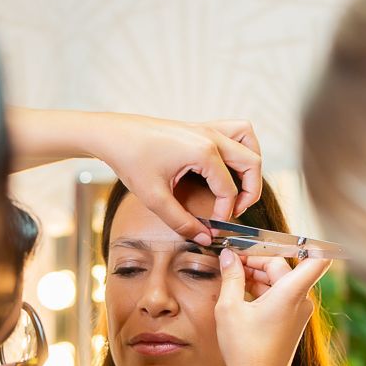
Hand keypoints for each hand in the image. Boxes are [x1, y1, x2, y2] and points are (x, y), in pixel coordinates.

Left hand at [89, 114, 261, 245]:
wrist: (113, 134)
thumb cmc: (131, 160)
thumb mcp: (154, 198)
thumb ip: (181, 222)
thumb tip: (205, 238)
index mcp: (203, 151)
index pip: (229, 189)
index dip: (224, 213)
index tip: (212, 227)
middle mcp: (211, 136)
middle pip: (252, 163)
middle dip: (249, 191)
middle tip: (234, 211)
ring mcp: (207, 127)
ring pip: (248, 140)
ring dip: (251, 164)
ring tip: (239, 186)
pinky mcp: (200, 126)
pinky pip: (235, 132)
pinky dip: (240, 148)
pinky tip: (225, 168)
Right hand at [214, 251, 331, 365]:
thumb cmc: (244, 348)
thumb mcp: (229, 308)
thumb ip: (231, 276)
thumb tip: (228, 255)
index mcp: (291, 293)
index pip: (318, 259)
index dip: (310, 243)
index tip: (282, 239)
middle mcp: (301, 301)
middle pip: (284, 267)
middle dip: (258, 260)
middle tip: (232, 260)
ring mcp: (299, 314)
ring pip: (281, 282)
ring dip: (258, 276)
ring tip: (231, 278)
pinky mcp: (293, 324)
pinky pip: (281, 297)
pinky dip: (263, 291)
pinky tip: (240, 296)